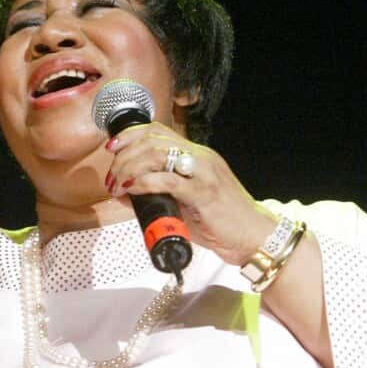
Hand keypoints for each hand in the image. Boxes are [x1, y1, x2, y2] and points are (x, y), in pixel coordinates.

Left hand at [103, 123, 277, 265]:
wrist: (254, 236)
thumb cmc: (221, 221)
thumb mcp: (186, 202)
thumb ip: (159, 194)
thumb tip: (125, 192)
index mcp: (197, 155)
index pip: (158, 131)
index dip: (130, 136)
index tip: (112, 148)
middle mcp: (200, 157)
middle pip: (152, 140)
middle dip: (124, 156)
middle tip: (112, 177)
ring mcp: (204, 173)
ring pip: (157, 154)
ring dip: (129, 168)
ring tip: (118, 184)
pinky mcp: (205, 193)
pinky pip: (169, 181)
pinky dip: (144, 182)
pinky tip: (132, 189)